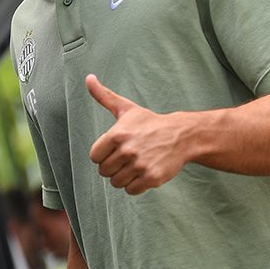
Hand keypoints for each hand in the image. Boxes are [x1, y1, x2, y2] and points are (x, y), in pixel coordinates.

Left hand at [86, 74, 188, 194]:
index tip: (115, 149)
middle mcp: (127, 150)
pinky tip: (144, 173)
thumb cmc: (150, 123)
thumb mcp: (126, 108)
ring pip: (117, 182)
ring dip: (124, 177)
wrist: (181, 135)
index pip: (95, 156)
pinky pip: (131, 190)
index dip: (103, 154)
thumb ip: (103, 96)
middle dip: (113, 166)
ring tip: (135, 165)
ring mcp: (140, 165)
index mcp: (117, 135)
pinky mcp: (152, 178)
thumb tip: (88, 78)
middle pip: (104, 171)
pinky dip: (136, 185)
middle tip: (127, 157)